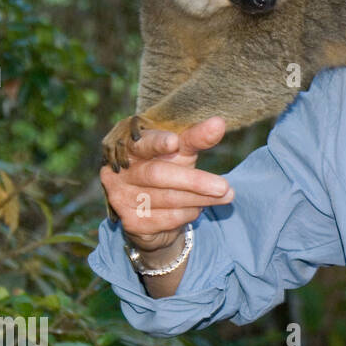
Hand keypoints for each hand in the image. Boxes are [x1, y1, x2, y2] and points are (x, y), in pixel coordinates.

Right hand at [99, 116, 234, 250]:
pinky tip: (197, 209)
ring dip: (200, 198)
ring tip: (226, 196)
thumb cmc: (169, 169)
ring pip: (167, 198)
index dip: (157, 143)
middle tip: (224, 186)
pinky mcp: (132, 222)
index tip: (174, 142)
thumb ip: (196, 138)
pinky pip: (168, 218)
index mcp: (131, 147)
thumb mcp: (182, 152)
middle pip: (157, 174)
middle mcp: (120, 171)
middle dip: (193, 180)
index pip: (142, 143)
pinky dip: (189, 213)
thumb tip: (219, 123)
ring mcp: (122, 197)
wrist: (155, 212)